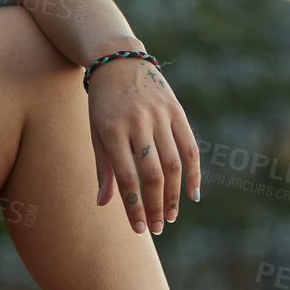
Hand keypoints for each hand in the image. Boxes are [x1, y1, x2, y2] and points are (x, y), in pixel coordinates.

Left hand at [88, 56, 199, 233]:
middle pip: (152, 174)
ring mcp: (160, 116)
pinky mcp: (176, 110)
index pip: (127, 178)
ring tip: (170, 216)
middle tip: (155, 228)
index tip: (138, 228)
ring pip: (173, 164)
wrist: (118, 60)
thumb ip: (103, 168)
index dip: (134, 207)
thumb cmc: (102, 103)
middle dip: (155, 206)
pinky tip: (193, 194)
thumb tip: (104, 204)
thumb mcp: (95, 132)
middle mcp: (138, 123)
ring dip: (174, 195)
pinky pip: (190, 147)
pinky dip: (194, 173)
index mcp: (112, 130)